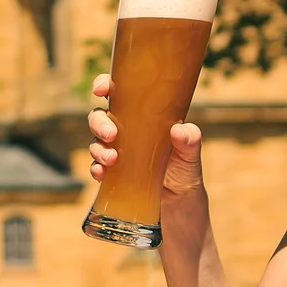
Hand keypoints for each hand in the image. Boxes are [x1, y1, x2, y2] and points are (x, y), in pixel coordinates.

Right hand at [86, 72, 205, 199]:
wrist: (180, 201)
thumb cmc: (185, 167)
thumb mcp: (191, 152)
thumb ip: (190, 140)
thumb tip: (178, 130)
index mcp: (141, 115)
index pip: (118, 93)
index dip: (104, 85)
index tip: (100, 89)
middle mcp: (125, 130)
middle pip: (99, 116)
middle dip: (98, 122)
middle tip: (110, 134)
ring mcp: (117, 151)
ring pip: (95, 141)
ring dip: (97, 148)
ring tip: (111, 159)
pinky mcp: (113, 173)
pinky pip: (96, 167)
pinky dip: (95, 169)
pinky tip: (101, 174)